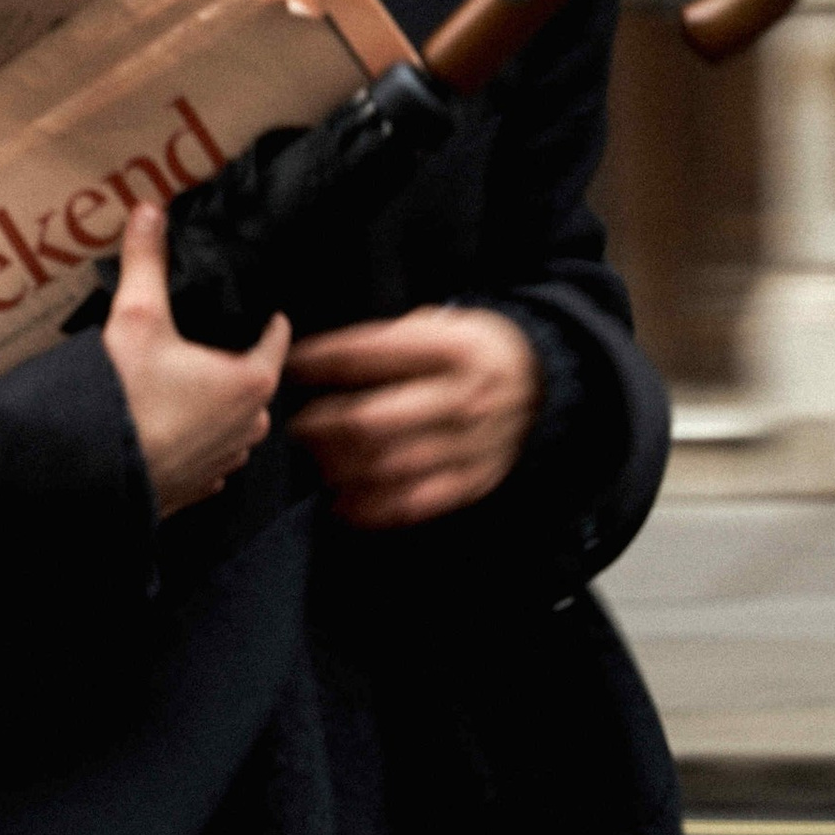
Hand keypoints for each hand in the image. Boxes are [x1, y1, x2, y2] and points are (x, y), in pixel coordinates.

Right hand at [100, 201, 291, 519]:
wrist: (92, 473)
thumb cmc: (124, 399)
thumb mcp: (136, 318)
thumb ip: (147, 262)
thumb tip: (149, 211)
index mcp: (249, 381)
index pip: (277, 340)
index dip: (269, 321)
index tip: (264, 309)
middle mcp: (249, 426)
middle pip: (256, 382)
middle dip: (238, 363)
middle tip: (209, 344)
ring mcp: (226, 461)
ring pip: (237, 423)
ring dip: (219, 405)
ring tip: (187, 384)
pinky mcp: (200, 487)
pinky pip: (213, 454)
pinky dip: (199, 438)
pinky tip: (170, 424)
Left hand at [284, 308, 540, 531]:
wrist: (542, 380)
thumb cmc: (471, 350)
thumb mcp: (439, 325)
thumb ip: (387, 342)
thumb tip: (317, 362)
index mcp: (452, 349)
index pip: (368, 355)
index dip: (321, 361)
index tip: (292, 366)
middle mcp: (462, 398)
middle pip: (371, 421)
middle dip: (321, 426)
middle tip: (297, 425)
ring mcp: (470, 445)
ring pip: (387, 467)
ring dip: (339, 469)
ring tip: (317, 461)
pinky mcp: (474, 481)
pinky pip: (415, 503)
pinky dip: (372, 509)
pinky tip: (344, 502)